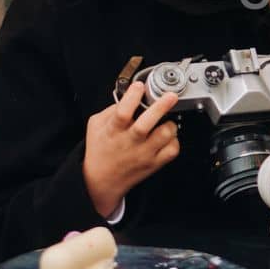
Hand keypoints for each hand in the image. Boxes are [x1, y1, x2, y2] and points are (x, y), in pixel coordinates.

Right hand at [82, 81, 180, 216]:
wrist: (100, 181)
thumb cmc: (99, 150)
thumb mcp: (95, 126)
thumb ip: (110, 110)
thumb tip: (129, 96)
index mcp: (113, 131)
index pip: (122, 112)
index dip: (132, 97)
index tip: (139, 86)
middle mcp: (129, 142)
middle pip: (146, 124)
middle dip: (160, 107)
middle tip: (170, 96)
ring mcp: (143, 154)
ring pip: (164, 136)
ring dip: (170, 124)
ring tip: (167, 120)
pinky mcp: (153, 164)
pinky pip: (172, 150)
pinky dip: (174, 141)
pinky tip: (167, 137)